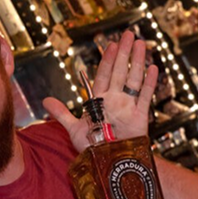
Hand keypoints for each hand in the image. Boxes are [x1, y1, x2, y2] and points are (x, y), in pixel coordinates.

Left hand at [43, 30, 157, 151]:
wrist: (109, 164)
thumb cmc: (93, 148)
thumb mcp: (74, 129)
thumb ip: (61, 114)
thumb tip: (44, 101)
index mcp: (100, 101)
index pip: (104, 75)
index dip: (107, 59)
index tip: (111, 44)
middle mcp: (115, 101)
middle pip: (120, 71)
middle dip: (124, 53)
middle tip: (129, 34)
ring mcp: (128, 107)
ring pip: (133, 79)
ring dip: (137, 62)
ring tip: (141, 44)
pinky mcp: (140, 117)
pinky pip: (145, 97)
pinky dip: (149, 83)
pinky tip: (152, 68)